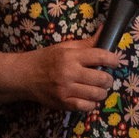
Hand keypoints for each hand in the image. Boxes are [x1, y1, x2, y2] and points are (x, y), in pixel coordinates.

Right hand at [0, 37, 123, 112]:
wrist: (24, 76)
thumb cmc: (46, 59)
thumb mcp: (65, 47)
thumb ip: (86, 43)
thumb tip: (104, 30)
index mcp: (70, 56)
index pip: (100, 56)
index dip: (113, 60)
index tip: (115, 62)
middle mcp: (69, 73)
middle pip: (102, 78)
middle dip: (109, 78)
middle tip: (105, 77)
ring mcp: (66, 90)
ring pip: (97, 94)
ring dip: (102, 92)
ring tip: (98, 88)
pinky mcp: (63, 103)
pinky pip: (87, 107)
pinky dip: (92, 103)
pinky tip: (88, 98)